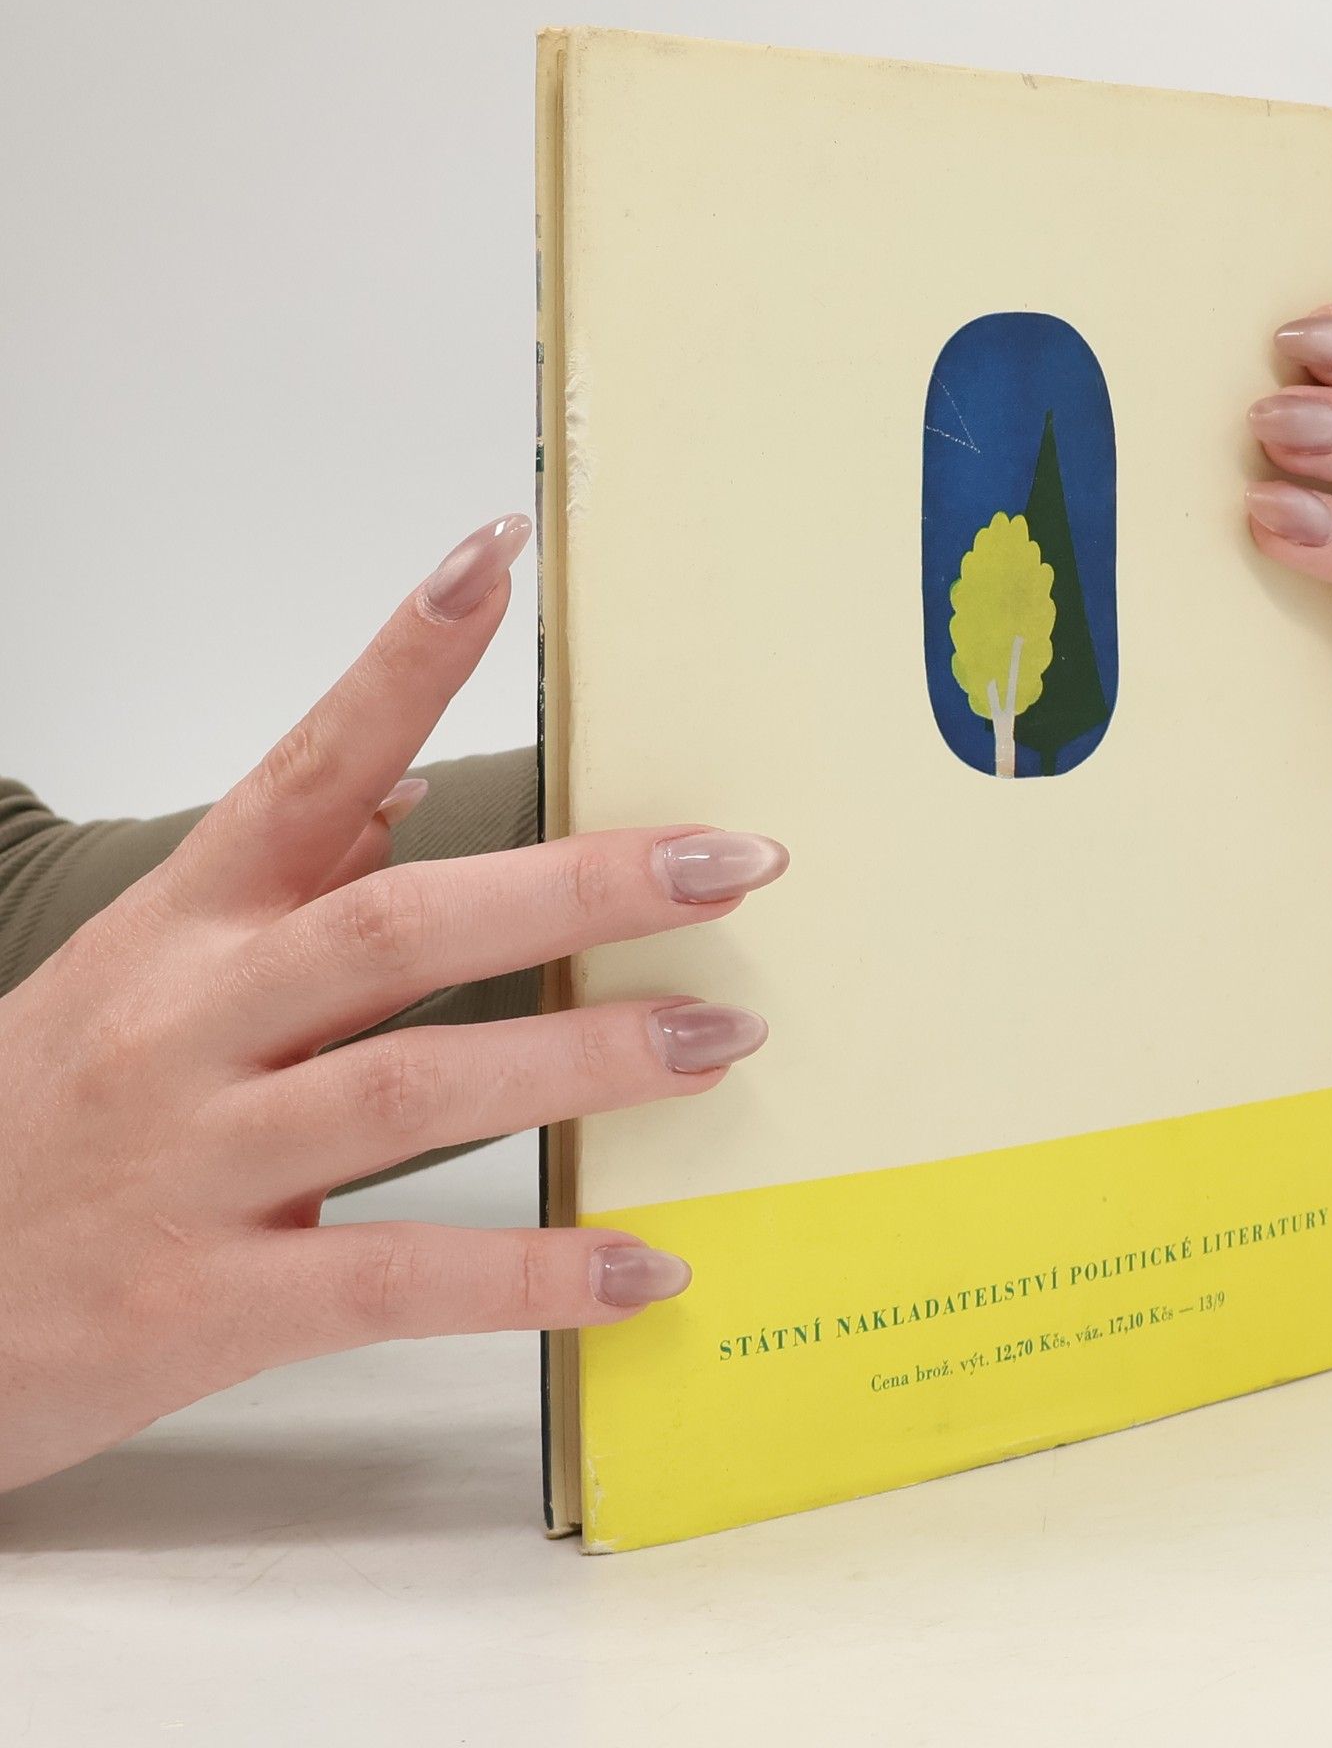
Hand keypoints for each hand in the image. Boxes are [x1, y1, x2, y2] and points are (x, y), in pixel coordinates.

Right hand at [0, 515, 786, 1493]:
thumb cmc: (38, 1121)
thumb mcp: (137, 969)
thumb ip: (278, 880)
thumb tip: (400, 779)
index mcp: (184, 925)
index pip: (306, 763)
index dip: (402, 656)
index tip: (499, 558)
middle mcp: (192, 1022)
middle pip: (398, 924)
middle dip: (576, 885)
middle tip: (730, 862)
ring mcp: (199, 1163)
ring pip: (414, 1089)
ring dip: (585, 1058)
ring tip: (721, 1035)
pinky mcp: (208, 1304)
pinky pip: (396, 1279)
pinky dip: (532, 1277)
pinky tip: (646, 1270)